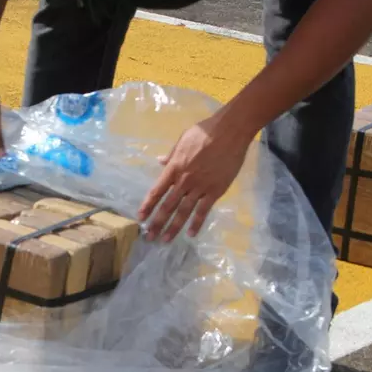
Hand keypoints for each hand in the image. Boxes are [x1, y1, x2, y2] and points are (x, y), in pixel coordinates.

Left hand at [138, 112, 252, 241]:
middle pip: (168, 206)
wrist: (230, 131)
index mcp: (174, 168)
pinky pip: (204, 210)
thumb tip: (160, 162)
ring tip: (165, 240)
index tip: (140, 218)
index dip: (148, 205)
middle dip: (157, 223)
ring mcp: (200, 187)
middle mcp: (184, 181)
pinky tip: (190, 234)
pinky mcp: (216, 191)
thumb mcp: (182, 139)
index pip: (157, 191)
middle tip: (149, 237)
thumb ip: (171, 155)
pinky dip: (196, 223)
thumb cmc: (205, 131)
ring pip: (184, 211)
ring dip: (173, 227)